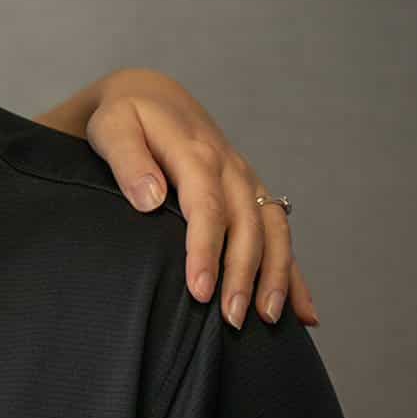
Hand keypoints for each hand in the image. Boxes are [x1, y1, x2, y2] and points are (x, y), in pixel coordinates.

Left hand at [81, 70, 316, 328]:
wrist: (150, 96)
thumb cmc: (124, 117)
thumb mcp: (113, 128)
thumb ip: (128, 161)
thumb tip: (150, 198)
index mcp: (196, 153)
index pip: (206, 207)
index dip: (206, 250)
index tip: (199, 291)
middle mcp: (230, 168)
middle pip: (247, 225)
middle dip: (244, 275)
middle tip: (232, 320)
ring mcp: (246, 181)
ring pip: (273, 231)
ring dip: (275, 276)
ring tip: (269, 320)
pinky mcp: (252, 193)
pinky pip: (280, 233)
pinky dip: (294, 273)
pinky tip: (303, 312)